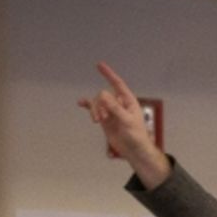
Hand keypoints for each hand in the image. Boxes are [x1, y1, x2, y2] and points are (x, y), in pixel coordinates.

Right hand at [78, 62, 169, 187]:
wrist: (134, 150)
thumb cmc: (136, 136)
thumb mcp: (127, 121)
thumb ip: (115, 108)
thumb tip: (103, 96)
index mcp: (128, 101)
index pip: (118, 84)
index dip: (108, 74)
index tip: (99, 65)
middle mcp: (119, 103)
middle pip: (103, 96)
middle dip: (100, 105)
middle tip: (102, 118)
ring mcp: (111, 111)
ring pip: (98, 103)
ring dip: (95, 110)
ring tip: (97, 121)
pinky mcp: (105, 119)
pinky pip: (95, 109)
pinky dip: (88, 107)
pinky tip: (80, 103)